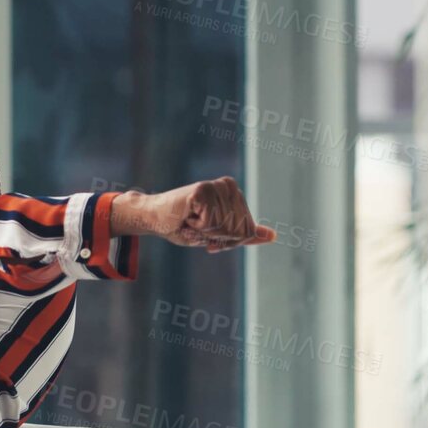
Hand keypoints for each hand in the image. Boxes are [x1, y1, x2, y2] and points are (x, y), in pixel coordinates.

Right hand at [120, 177, 276, 251]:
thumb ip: (245, 233)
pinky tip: (186, 217)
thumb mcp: (219, 234)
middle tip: (197, 228)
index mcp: (235, 193)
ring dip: (204, 234)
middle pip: (239, 231)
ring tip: (190, 221)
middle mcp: (229, 185)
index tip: (209, 234)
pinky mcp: (203, 190)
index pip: (248, 230)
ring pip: (226, 228)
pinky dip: (196, 229)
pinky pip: (212, 224)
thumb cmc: (183, 226)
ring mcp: (216, 186)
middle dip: (216, 239)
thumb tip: (274, 236)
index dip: (228, 242)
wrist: (154, 219)